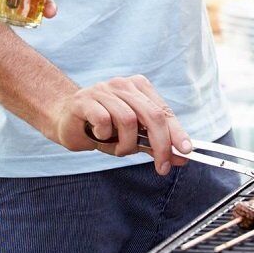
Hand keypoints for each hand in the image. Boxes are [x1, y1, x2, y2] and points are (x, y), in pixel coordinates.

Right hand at [51, 75, 191, 174]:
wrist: (66, 120)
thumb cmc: (102, 128)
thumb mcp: (131, 138)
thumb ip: (154, 145)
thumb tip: (181, 158)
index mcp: (138, 87)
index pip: (163, 111)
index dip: (176, 132)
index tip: (186, 152)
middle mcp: (123, 85)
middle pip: (151, 115)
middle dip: (160, 144)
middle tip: (161, 167)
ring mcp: (103, 90)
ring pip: (128, 120)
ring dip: (126, 144)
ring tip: (118, 149)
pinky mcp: (84, 100)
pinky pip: (104, 120)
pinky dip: (105, 135)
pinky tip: (99, 135)